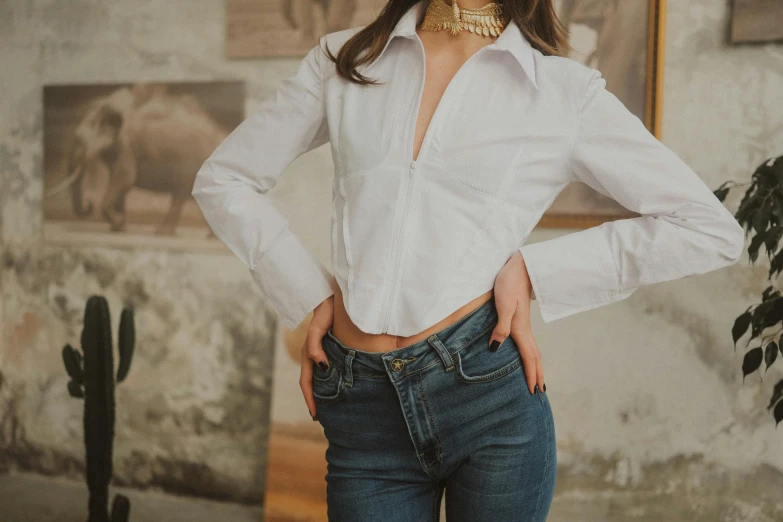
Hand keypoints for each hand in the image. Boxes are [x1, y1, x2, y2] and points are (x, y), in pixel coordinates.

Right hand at [299, 295, 334, 420]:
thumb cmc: (324, 313)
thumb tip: (320, 364)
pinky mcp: (329, 349)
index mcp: (308, 355)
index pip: (306, 383)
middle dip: (315, 401)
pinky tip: (340, 385)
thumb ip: (316, 346)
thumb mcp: (318, 329)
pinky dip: (331, 381)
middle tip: (322, 418)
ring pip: (320, 378)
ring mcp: (320, 353)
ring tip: (331, 407)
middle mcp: (313, 357)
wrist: (330, 298)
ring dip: (323, 393)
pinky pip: (328, 370)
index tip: (315, 415)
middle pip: (312, 384)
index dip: (310, 400)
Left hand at [490, 251, 544, 394]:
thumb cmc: (508, 283)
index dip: (530, 374)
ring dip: (536, 366)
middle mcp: (524, 329)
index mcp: (520, 328)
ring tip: (537, 379)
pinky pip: (528, 343)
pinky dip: (530, 355)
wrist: (519, 267)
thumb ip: (501, 326)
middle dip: (537, 374)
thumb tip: (495, 348)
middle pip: (534, 356)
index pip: (528, 356)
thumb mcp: (503, 304)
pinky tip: (526, 356)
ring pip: (533, 350)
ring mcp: (523, 324)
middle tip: (539, 392)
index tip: (534, 391)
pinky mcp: (520, 319)